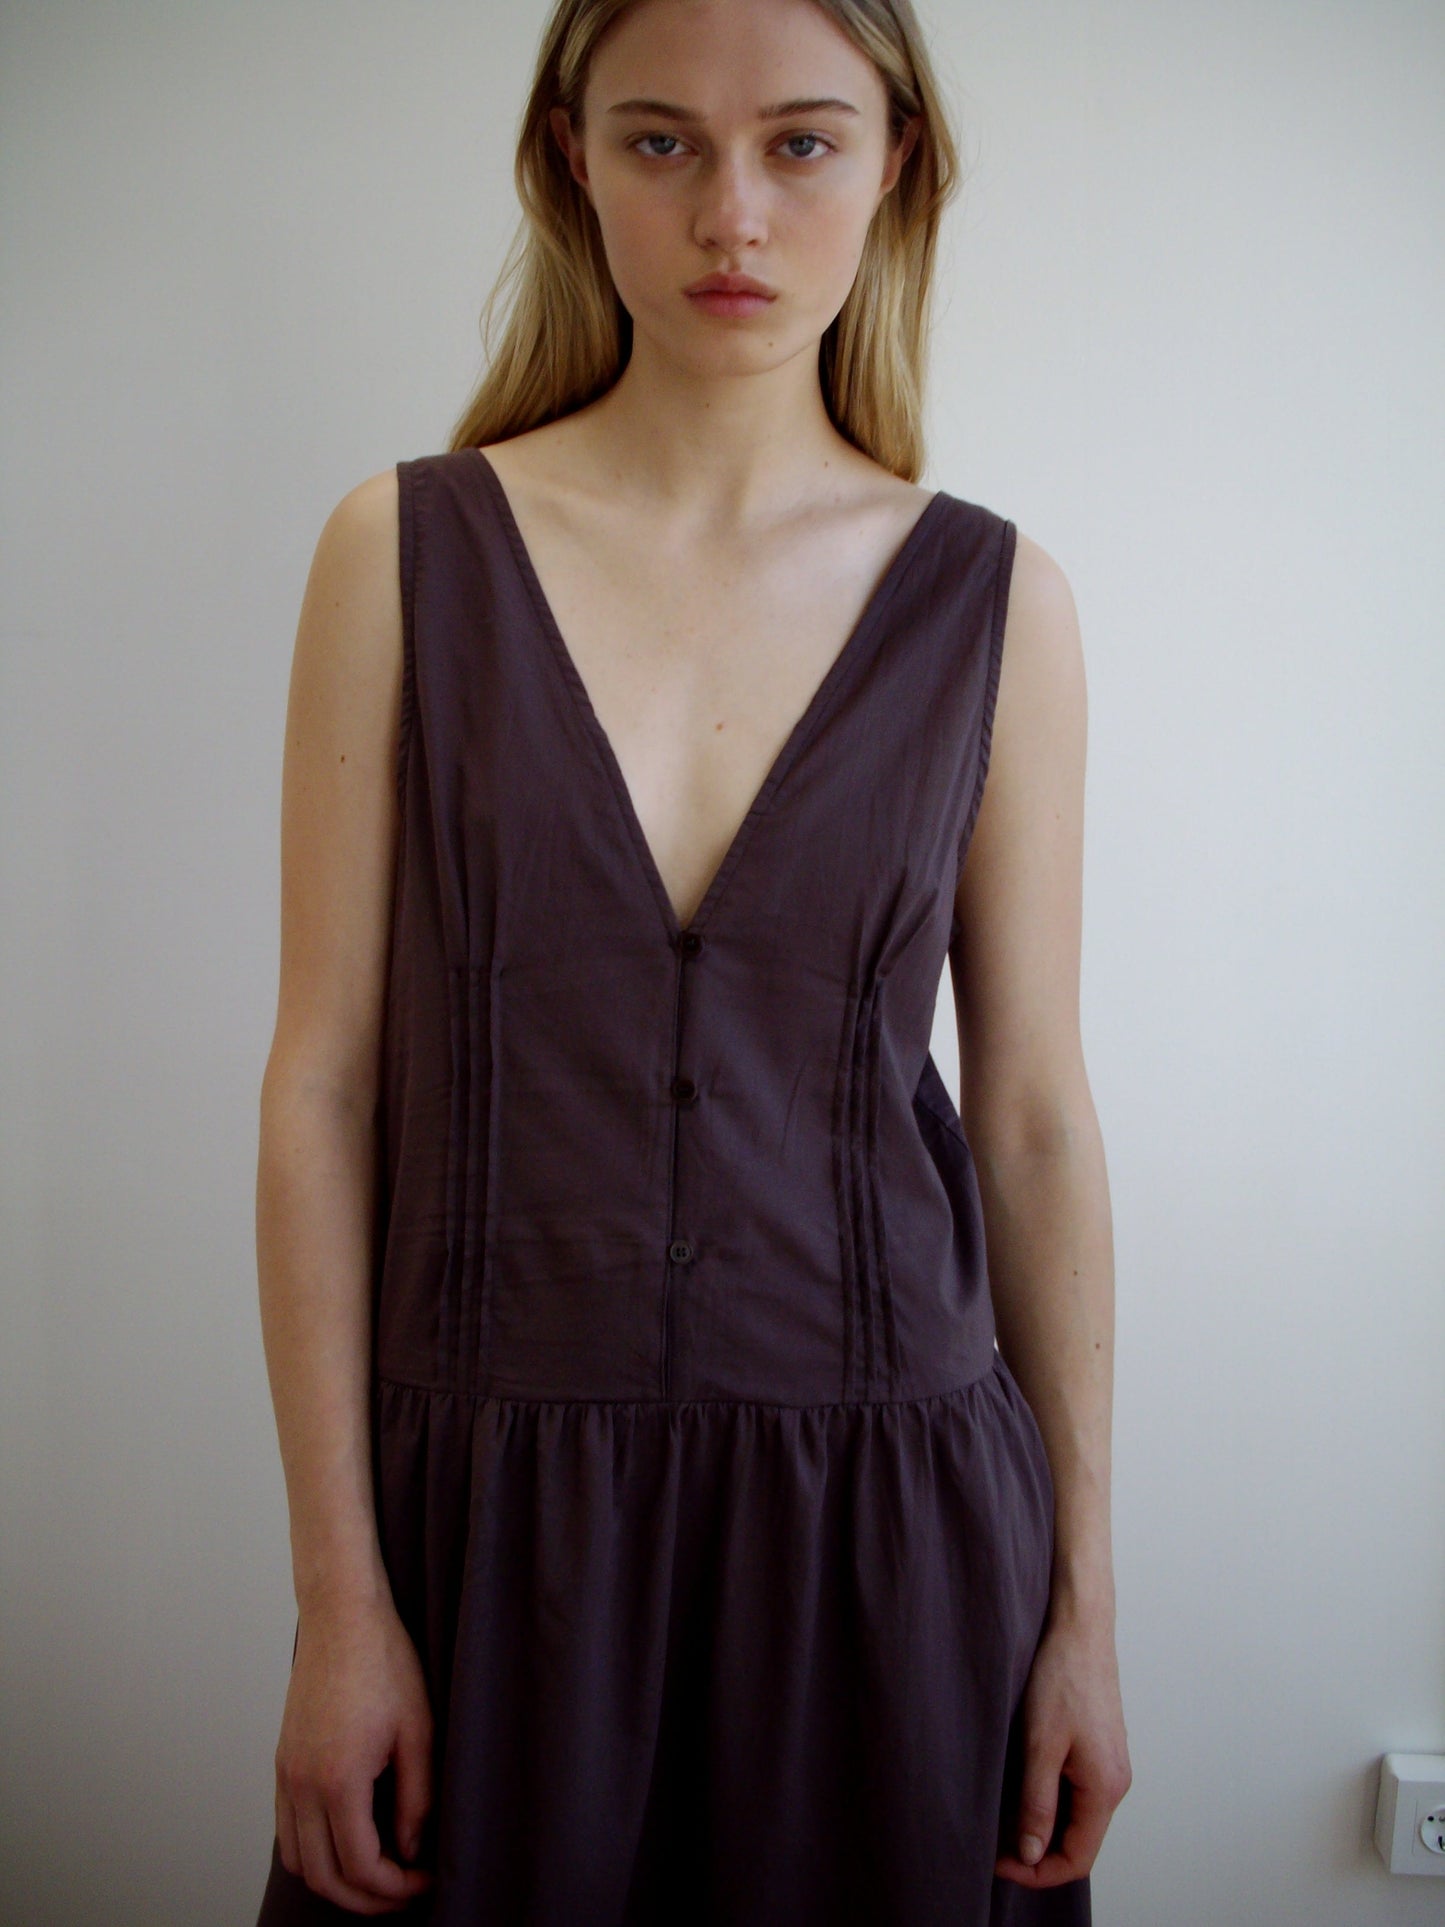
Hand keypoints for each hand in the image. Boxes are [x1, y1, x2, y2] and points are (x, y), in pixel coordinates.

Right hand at [274, 1594, 435, 1913]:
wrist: (341, 1617)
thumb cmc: (383, 1661)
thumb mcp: (418, 1731)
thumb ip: (416, 1798)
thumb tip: (410, 1848)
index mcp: (337, 1780)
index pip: (360, 1867)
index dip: (395, 1888)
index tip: (424, 1880)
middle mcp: (301, 1785)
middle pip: (323, 1877)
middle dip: (366, 1899)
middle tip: (404, 1892)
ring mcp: (285, 1774)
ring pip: (298, 1860)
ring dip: (335, 1879)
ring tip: (378, 1873)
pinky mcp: (281, 1763)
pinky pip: (287, 1830)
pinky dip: (313, 1852)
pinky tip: (348, 1841)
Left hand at [994, 1597, 1131, 1888]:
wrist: (1079, 1627)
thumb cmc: (1061, 1677)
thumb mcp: (1040, 1745)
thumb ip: (1037, 1803)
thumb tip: (1032, 1855)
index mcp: (1105, 1788)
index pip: (1077, 1858)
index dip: (1037, 1872)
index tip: (998, 1862)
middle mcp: (1115, 1782)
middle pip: (1079, 1841)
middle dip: (1038, 1853)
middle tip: (994, 1844)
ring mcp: (1110, 1764)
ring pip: (1077, 1817)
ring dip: (1043, 1826)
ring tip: (1003, 1817)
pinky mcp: (1100, 1748)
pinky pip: (1078, 1792)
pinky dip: (1051, 1801)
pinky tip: (1022, 1787)